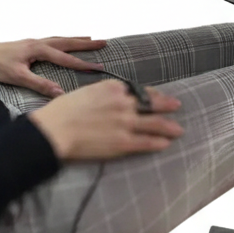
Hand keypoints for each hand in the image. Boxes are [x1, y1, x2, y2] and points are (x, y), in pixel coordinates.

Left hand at [0, 37, 108, 96]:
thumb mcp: (17, 77)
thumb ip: (39, 84)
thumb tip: (60, 92)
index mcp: (37, 49)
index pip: (65, 57)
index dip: (82, 63)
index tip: (99, 67)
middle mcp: (37, 42)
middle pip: (66, 42)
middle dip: (85, 43)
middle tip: (104, 42)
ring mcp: (32, 42)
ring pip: (59, 39)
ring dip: (75, 40)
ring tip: (90, 39)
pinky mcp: (27, 45)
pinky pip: (51, 41)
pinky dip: (62, 41)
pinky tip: (63, 44)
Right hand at [28, 79, 183, 162]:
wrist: (55, 130)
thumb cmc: (62, 111)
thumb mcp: (84, 93)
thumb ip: (101, 95)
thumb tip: (106, 100)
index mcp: (112, 88)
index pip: (139, 89)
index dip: (151, 94)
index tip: (157, 96)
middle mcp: (123, 103)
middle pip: (152, 104)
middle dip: (166, 105)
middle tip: (177, 106)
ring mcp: (126, 123)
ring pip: (155, 124)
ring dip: (169, 127)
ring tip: (178, 129)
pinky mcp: (124, 142)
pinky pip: (147, 143)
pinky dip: (159, 143)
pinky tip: (166, 144)